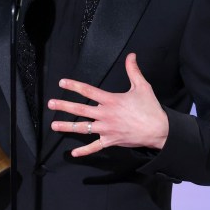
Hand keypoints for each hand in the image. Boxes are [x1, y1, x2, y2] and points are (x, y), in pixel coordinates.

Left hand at [48, 53, 168, 157]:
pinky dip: (84, 151)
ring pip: (83, 128)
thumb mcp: (142, 87)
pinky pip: (94, 147)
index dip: (74, 86)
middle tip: (50, 104)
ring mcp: (106, 129)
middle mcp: (105, 115)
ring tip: (54, 125)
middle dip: (64, 106)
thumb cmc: (150, 108)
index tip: (62, 83)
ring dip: (67, 127)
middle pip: (80, 110)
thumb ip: (133, 70)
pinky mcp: (110, 141)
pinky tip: (73, 153)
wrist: (159, 130)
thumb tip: (131, 55)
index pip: (89, 91)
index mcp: (111, 101)